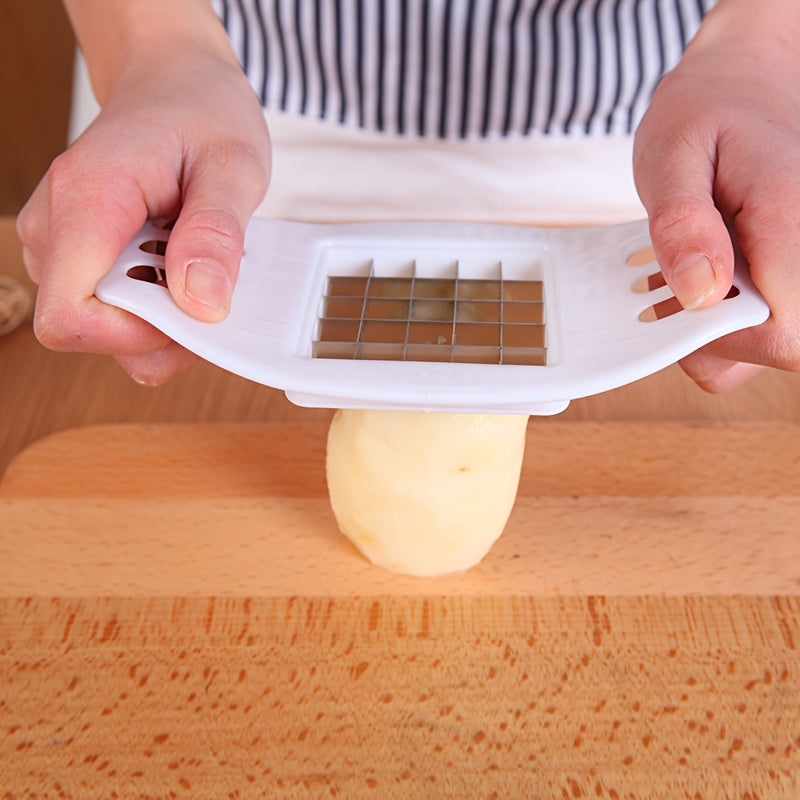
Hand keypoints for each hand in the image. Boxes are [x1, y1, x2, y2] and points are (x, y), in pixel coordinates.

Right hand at [17, 6, 269, 384]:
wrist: (174, 82)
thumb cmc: (200, 111)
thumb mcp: (233, 164)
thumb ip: (216, 235)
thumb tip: (202, 304)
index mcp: (88, 199)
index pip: (70, 316)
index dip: (131, 336)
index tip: (188, 312)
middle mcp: (56, 226)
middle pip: (87, 331)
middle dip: (159, 330)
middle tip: (208, 282)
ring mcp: (59, 244)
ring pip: (99, 327)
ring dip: (160, 318)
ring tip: (195, 263)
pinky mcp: (75, 256)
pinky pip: (109, 309)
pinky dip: (153, 305)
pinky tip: (179, 266)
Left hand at [633, 0, 799, 392]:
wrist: (743, 82)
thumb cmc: (707, 110)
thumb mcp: (673, 152)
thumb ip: (683, 224)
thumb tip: (700, 293)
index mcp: (791, 221)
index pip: (783, 331)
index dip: (724, 339)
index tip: (679, 304)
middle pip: (779, 345)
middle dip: (710, 335)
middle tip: (671, 279)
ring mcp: (798, 267)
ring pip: (768, 342)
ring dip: (710, 328)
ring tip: (683, 269)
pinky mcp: (786, 275)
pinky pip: (760, 322)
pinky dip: (718, 316)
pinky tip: (697, 274)